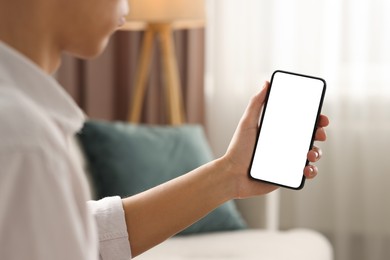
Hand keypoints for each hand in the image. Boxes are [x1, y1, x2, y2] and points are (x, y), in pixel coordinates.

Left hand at [223, 81, 328, 198]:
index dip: (314, 119)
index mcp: (277, 131)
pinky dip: (311, 170)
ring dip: (317, 153)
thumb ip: (256, 103)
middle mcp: (284, 145)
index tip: (321, 118)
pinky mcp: (287, 175)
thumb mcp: (247, 123)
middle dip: (319, 134)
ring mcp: (287, 160)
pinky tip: (306, 168)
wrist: (232, 175)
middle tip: (319, 134)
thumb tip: (266, 83)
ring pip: (311, 154)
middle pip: (309, 137)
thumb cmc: (238, 149)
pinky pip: (306, 173)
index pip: (300, 122)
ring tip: (310, 154)